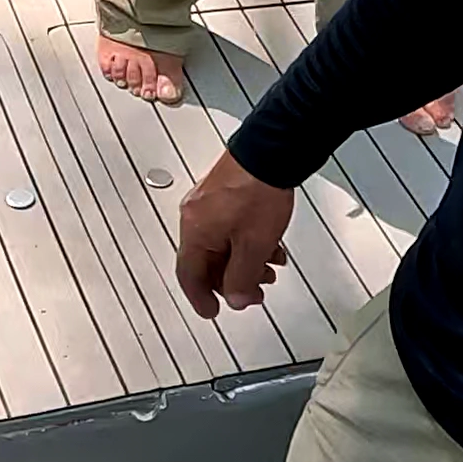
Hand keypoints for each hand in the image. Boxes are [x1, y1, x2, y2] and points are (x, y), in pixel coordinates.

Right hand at [176, 153, 294, 317]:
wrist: (273, 150)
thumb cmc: (258, 190)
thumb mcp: (254, 245)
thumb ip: (242, 278)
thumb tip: (235, 299)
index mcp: (194, 232)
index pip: (189, 276)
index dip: (201, 298)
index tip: (213, 311)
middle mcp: (195, 216)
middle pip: (207, 261)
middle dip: (232, 280)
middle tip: (253, 292)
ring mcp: (208, 202)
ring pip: (222, 244)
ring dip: (244, 261)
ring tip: (269, 268)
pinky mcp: (224, 191)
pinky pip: (229, 227)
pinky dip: (246, 241)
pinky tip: (269, 245)